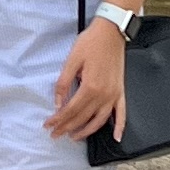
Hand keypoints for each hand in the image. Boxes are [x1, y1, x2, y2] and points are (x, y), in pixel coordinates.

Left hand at [46, 19, 127, 142]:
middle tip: (55, 134)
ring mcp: (114, 94)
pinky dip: (120, 127)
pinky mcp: (120, 91)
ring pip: (100, 121)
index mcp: (90, 86)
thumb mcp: (72, 60)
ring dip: (87, 131)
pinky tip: (117, 137)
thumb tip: (57, 104)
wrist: (111, 31)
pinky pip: (121, 113)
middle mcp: (104, 94)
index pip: (71, 110)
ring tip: (74, 137)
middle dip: (67, 127)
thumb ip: (63, 83)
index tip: (48, 125)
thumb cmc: (91, 43)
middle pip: (83, 117)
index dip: (58, 119)